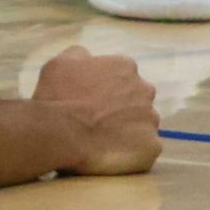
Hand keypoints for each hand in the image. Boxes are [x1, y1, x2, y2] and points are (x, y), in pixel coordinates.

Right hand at [32, 47, 160, 176]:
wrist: (59, 131)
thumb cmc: (57, 95)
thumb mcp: (61, 62)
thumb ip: (81, 56)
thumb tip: (89, 58)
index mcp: (125, 67)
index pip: (124, 76)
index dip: (108, 88)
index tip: (94, 99)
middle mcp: (144, 90)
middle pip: (138, 99)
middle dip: (123, 108)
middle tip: (100, 120)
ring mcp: (150, 119)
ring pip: (143, 124)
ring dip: (129, 129)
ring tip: (106, 140)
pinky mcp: (151, 146)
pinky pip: (145, 149)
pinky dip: (132, 152)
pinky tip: (112, 153)